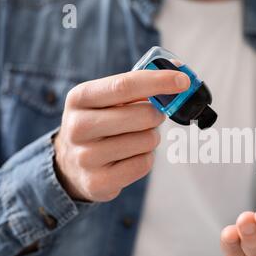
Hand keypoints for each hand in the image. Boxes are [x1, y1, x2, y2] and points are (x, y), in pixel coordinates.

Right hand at [54, 70, 189, 201]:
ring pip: (147, 141)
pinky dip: (146, 158)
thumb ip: (139, 86)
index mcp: (80, 97)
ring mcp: (85, 157)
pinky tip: (130, 157)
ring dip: (151, 139)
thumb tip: (180, 73)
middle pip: (142, 115)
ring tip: (135, 139)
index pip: (125, 85)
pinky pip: (143, 164)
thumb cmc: (101, 123)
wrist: (71, 164)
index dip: (159, 81)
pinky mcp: (97, 182)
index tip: (183, 81)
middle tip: (154, 117)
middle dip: (157, 115)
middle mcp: (78, 126)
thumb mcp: (107, 100)